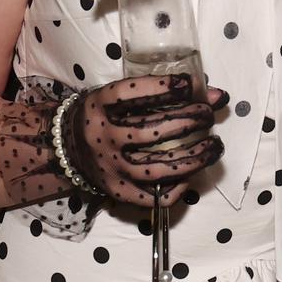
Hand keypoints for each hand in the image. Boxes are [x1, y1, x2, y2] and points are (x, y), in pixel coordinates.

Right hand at [76, 77, 231, 207]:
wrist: (66, 148)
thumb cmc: (104, 116)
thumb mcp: (119, 97)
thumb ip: (160, 92)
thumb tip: (215, 94)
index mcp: (99, 106)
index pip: (128, 93)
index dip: (160, 87)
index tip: (187, 84)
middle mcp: (103, 137)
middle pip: (149, 132)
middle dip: (186, 122)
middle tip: (208, 115)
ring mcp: (110, 167)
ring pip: (156, 169)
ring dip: (192, 159)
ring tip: (214, 147)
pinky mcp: (116, 191)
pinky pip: (150, 198)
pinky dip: (174, 190)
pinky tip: (189, 178)